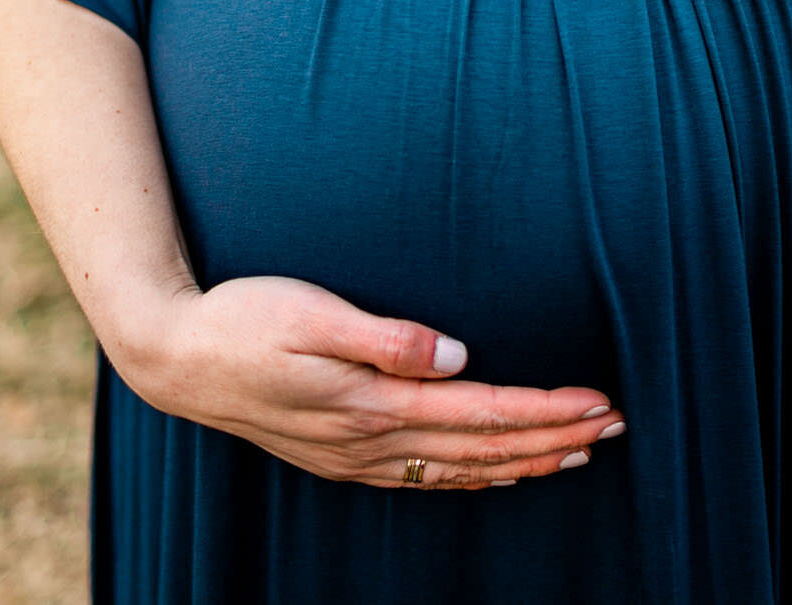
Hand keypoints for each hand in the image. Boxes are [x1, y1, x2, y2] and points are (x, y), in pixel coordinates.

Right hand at [114, 275, 626, 489]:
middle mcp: (372, 440)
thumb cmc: (242, 319)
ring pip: (461, 470)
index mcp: (373, 402)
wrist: (175, 358)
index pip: (483, 413)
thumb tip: (457, 356)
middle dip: (555, 439)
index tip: (599, 403)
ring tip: (579, 453)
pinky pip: (426, 479)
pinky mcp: (342, 456)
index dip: (546, 410)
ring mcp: (357, 456)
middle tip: (617, 426)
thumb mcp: (311, 312)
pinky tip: (498, 475)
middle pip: (485, 448)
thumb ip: (387, 337)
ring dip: (524, 462)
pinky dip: (474, 479)